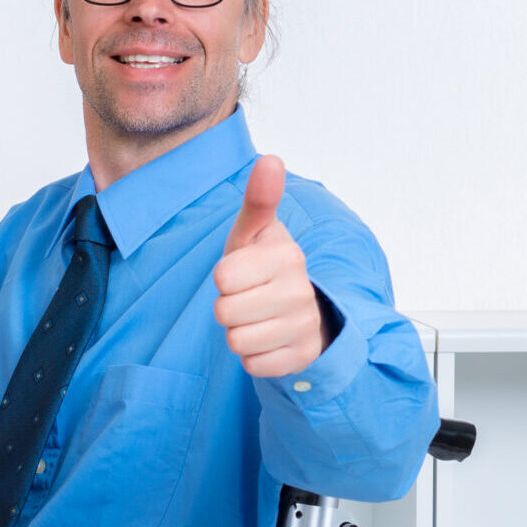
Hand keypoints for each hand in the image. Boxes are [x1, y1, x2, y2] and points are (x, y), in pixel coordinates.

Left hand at [213, 155, 327, 378]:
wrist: (302, 310)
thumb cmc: (264, 266)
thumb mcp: (255, 232)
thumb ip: (259, 200)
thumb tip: (270, 160)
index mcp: (287, 255)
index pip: (222, 277)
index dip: (223, 278)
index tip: (242, 273)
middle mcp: (300, 291)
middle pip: (225, 312)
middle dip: (228, 307)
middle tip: (247, 297)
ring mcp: (303, 326)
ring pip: (237, 341)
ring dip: (238, 332)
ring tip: (255, 318)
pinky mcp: (301, 357)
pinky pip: (253, 366)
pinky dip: (253, 356)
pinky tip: (267, 339)